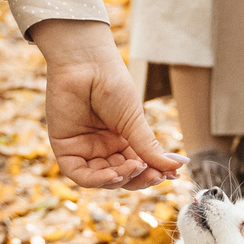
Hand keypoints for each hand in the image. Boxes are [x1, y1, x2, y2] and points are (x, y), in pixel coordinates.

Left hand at [27, 19, 181, 189]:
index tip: (170, 175)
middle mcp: (101, 147)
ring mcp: (83, 148)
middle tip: (153, 174)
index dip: (151, 174)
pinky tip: (114, 173)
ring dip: (120, 179)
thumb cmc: (112, 85)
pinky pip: (80, 174)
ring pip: (101, 179)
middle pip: (121, 177)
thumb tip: (178, 166)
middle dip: (138, 179)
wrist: (86, 64)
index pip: (136, 167)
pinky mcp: (65, 148)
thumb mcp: (135, 120)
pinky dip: (97, 179)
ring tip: (135, 167)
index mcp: (120, 139)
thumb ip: (150, 148)